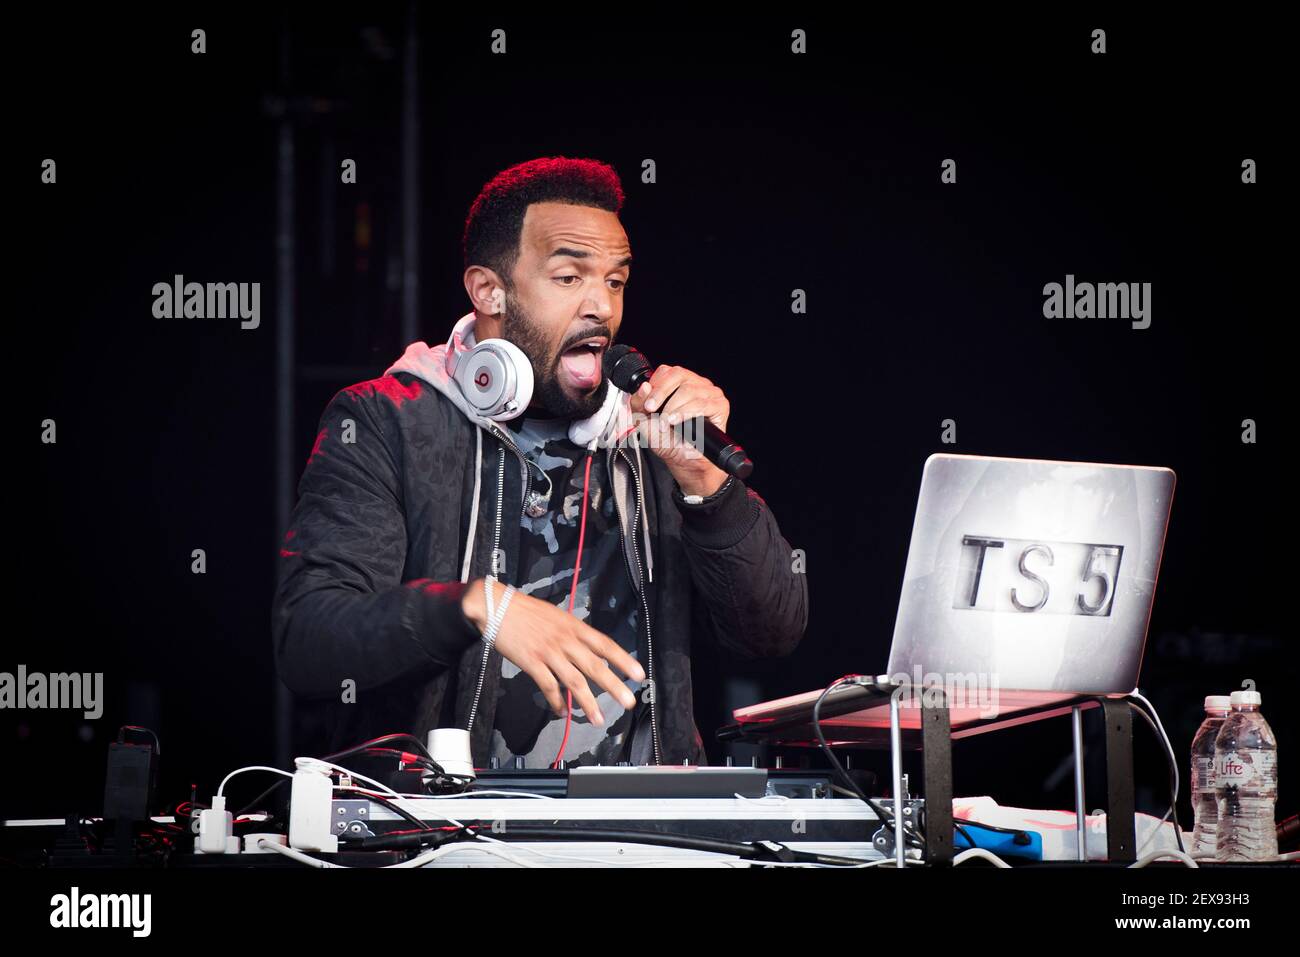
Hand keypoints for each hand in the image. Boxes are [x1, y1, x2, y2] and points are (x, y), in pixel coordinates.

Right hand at [461, 578, 644, 724]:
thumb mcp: (557, 616)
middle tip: (628, 701)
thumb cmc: (527, 610)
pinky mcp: (532, 663)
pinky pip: (548, 687)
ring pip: (574, 681)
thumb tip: (588, 649)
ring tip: (598, 719)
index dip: (623, 660)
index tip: (638, 673)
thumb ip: (573, 633)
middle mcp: (566, 640)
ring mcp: (549, 652)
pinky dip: (556, 702)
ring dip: (587, 702)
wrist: (497, 606)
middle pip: (594, 666)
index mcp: (574, 627)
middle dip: (613, 686)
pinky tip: (562, 712)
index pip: (605, 644)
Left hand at [627, 364, 729, 497]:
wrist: (684, 461)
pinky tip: (675, 421)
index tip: (646, 403)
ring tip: (665, 422)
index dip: (655, 384)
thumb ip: (638, 403)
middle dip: (661, 392)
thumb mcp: (645, 421)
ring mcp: (709, 393)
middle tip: (652, 409)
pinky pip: (702, 403)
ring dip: (672, 407)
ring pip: (689, 389)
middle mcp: (695, 384)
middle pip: (678, 374)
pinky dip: (685, 412)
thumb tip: (644, 387)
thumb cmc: (668, 440)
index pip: (666, 371)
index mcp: (679, 383)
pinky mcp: (720, 405)